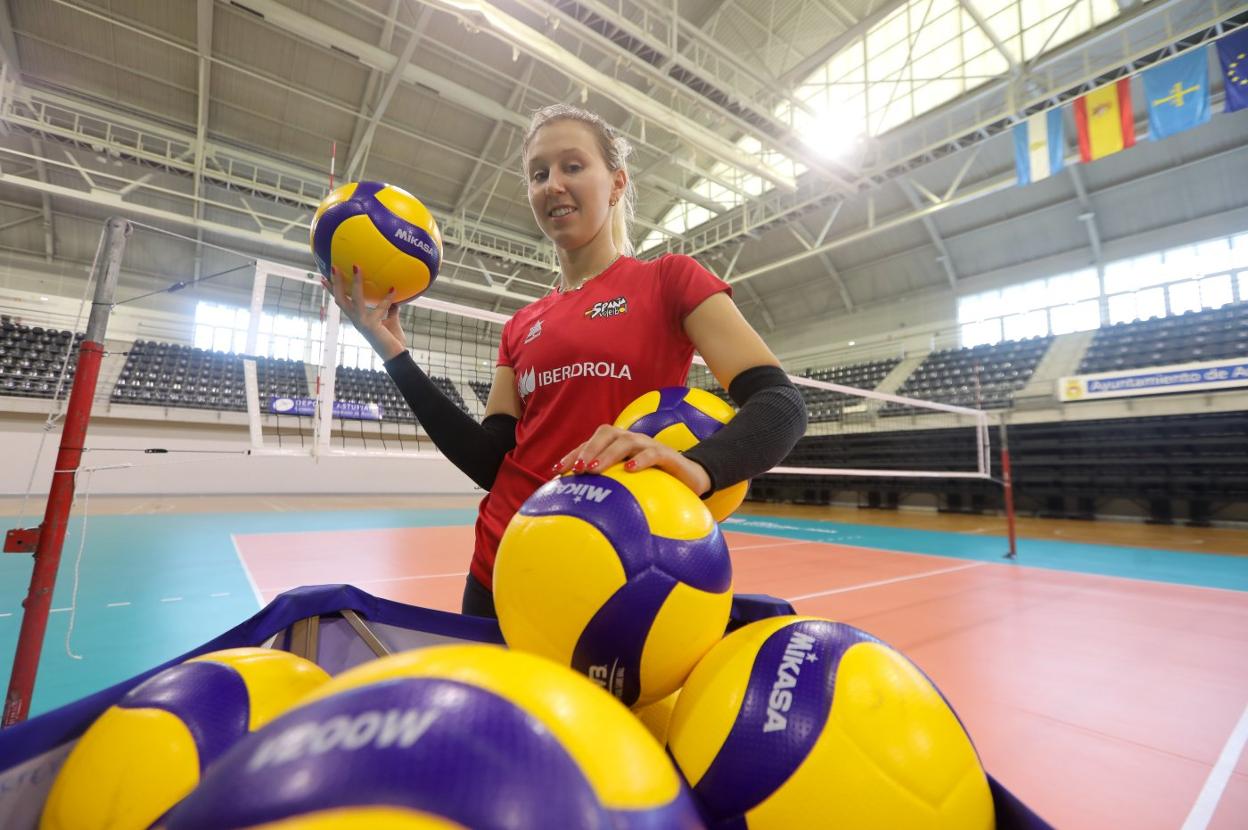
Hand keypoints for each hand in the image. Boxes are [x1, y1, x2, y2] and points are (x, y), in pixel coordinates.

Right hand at [321, 265, 406, 360]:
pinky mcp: (371, 325)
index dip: (331, 290)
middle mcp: (356, 320)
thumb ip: (390, 307)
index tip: (323, 278)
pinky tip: (393, 289)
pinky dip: (387, 298)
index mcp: (357, 318)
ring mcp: (361, 322)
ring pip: (353, 299)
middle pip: (340, 299)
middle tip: (333, 267)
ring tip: (357, 267)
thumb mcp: (390, 319)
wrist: (395, 356)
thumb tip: (393, 293)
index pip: (341, 301)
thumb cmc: (392, 340)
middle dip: (335, 283)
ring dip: (355, 282)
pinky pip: (379, 307)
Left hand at [553, 425, 712, 496]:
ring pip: (625, 440)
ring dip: (607, 453)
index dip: (572, 454)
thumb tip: (579, 512)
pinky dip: (640, 459)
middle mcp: (632, 440)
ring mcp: (649, 445)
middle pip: (605, 433)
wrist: (692, 478)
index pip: (591, 443)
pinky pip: (653, 453)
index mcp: (619, 445)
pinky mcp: (668, 455)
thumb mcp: (630, 488)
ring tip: (594, 468)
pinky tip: (629, 470)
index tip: (556, 472)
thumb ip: (609, 491)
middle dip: (587, 449)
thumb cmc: (656, 483)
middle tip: (576, 470)